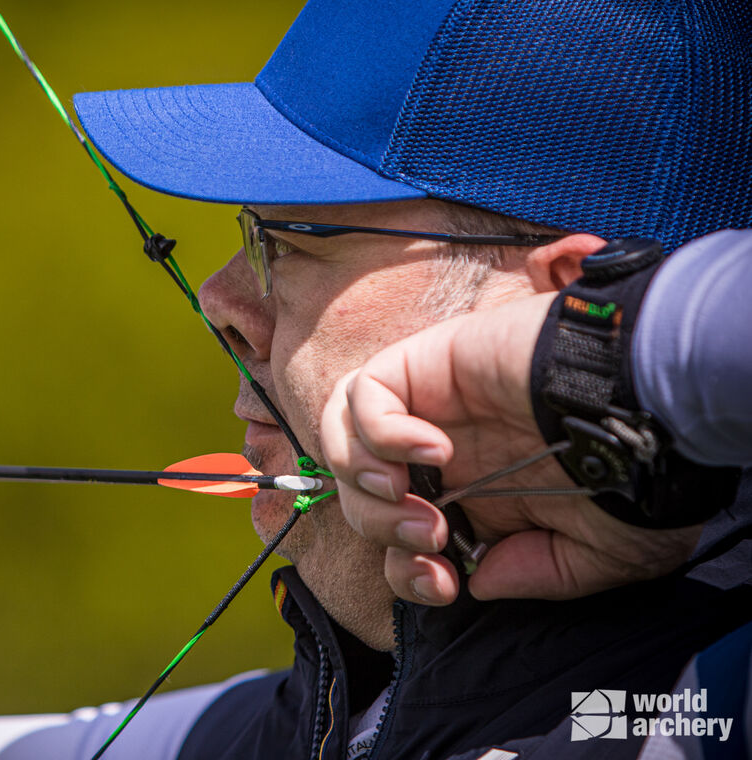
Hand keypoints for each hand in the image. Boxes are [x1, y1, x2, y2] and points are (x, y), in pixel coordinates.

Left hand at [320, 293, 700, 604]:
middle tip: (433, 538)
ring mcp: (432, 406)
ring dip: (366, 485)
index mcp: (477, 497)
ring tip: (413, 500)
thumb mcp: (602, 553)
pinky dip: (379, 429)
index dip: (403, 573)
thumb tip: (478, 581)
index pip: (397, 540)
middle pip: (362, 496)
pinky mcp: (429, 362)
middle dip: (382, 531)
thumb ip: (538, 573)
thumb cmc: (637, 470)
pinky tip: (433, 451)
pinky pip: (365, 392)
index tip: (444, 584)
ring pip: (346, 441)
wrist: (655, 403)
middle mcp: (444, 454)